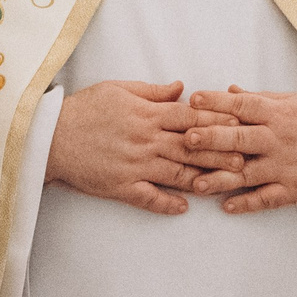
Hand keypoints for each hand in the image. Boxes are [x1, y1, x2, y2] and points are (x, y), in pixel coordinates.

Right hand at [46, 81, 235, 214]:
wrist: (50, 137)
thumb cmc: (84, 110)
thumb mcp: (118, 89)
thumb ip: (153, 91)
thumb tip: (182, 88)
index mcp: (147, 115)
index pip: (191, 117)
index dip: (217, 121)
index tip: (239, 124)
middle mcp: (145, 140)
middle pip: (191, 147)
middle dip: (220, 153)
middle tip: (246, 159)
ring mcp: (135, 166)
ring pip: (177, 174)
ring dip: (204, 179)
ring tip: (227, 184)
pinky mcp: (121, 186)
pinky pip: (149, 198)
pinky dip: (167, 204)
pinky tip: (184, 208)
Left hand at [183, 87, 296, 212]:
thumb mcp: (291, 102)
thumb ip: (258, 99)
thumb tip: (229, 91)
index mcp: (277, 114)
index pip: (243, 106)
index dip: (217, 102)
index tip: (194, 98)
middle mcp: (278, 140)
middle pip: (240, 139)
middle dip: (213, 139)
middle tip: (188, 138)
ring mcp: (285, 167)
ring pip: (248, 174)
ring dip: (221, 179)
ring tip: (196, 184)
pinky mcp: (293, 190)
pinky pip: (267, 199)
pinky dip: (247, 204)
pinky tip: (226, 207)